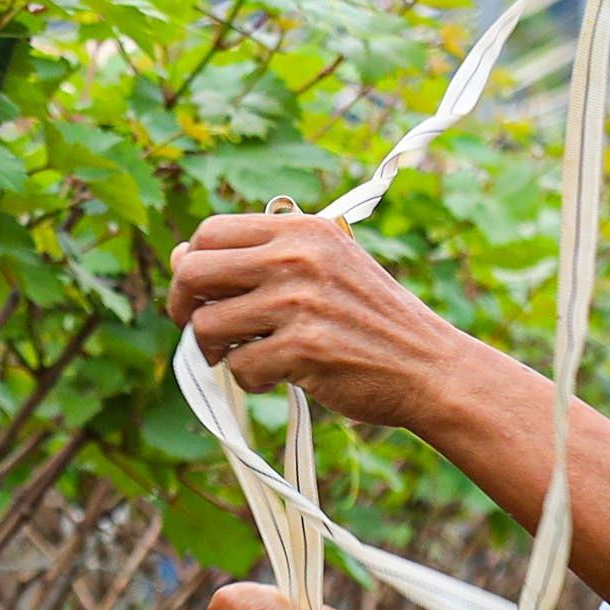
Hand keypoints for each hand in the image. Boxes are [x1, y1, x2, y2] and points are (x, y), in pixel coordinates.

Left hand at [165, 205, 478, 430]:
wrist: (428, 366)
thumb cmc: (370, 320)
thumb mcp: (326, 266)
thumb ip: (261, 258)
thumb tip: (180, 256)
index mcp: (301, 228)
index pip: (210, 232)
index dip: (189, 266)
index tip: (195, 296)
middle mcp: (297, 256)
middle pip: (193, 271)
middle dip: (183, 308)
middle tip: (203, 335)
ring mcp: (299, 301)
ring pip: (207, 325)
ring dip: (217, 351)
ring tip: (247, 358)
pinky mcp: (303, 348)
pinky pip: (239, 367)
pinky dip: (251, 380)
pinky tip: (279, 377)